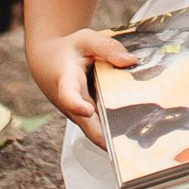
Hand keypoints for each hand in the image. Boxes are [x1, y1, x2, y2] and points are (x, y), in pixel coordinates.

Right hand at [31, 25, 133, 150]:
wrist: (48, 63)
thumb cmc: (69, 50)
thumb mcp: (86, 39)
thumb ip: (107, 47)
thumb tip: (131, 61)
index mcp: (66, 80)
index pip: (68, 94)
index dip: (75, 103)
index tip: (86, 110)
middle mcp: (71, 104)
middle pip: (87, 124)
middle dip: (105, 137)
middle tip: (126, 149)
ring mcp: (79, 115)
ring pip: (97, 131)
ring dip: (113, 139)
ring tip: (138, 147)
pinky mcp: (87, 119)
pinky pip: (102, 128)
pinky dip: (117, 132)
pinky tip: (140, 137)